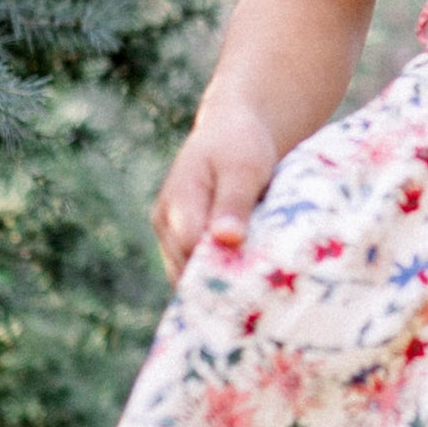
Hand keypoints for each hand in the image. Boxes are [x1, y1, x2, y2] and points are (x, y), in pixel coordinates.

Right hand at [151, 103, 279, 282]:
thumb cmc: (240, 145)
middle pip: (185, 269)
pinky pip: (196, 272)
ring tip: (256, 293)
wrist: (232, 132)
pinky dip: (219, 280)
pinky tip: (247, 287)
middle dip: (219, 284)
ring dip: (219, 286)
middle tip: (261, 294)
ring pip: (188, 277)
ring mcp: (171, 235)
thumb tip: (227, 239)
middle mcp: (166, 222)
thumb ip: (234, 203)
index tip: (256, 277)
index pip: (191, 248)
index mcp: (179, 200)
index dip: (220, 267)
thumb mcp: (244, 168)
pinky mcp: (184, 244)